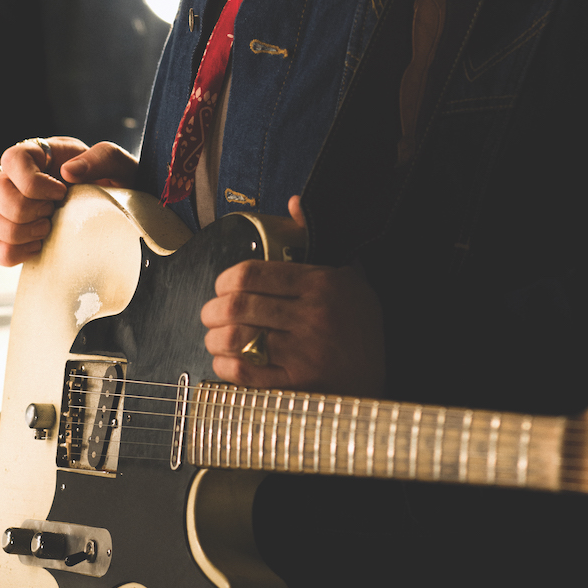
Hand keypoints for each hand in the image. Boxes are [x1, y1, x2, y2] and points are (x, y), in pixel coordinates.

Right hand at [0, 136, 140, 265]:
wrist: (116, 213)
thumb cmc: (114, 183)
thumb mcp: (118, 164)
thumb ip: (102, 159)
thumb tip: (69, 171)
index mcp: (39, 155)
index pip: (12, 159)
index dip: (32, 181)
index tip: (61, 192)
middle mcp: (15, 179)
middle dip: (24, 208)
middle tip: (52, 212)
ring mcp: (8, 208)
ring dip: (17, 231)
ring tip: (46, 230)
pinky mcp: (10, 237)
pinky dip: (9, 253)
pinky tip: (37, 248)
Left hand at [201, 196, 385, 394]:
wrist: (376, 380)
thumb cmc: (359, 328)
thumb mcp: (349, 278)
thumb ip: (316, 240)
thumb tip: (293, 203)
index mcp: (321, 284)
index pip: (254, 274)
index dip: (225, 280)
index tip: (221, 286)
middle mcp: (312, 316)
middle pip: (239, 305)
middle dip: (213, 310)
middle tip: (210, 313)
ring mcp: (304, 353)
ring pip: (237, 338)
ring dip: (215, 337)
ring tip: (214, 336)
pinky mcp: (296, 385)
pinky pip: (245, 371)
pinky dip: (224, 365)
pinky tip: (224, 361)